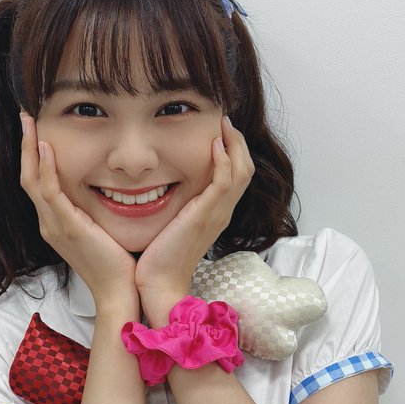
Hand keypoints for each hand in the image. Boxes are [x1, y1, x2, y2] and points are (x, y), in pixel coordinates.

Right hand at [19, 112, 137, 308]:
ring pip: (32, 181)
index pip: (38, 182)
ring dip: (30, 149)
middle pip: (28, 177)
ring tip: (29, 123)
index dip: (34, 156)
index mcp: (56, 223)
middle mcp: (49, 223)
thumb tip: (102, 190)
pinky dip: (46, 169)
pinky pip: (50, 193)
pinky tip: (47, 148)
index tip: (36, 131)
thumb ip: (92, 212)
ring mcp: (54, 226)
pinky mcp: (67, 228)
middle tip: (26, 117)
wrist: (119, 293)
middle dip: (26, 146)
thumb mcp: (99, 231)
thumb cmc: (115, 264)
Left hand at [135, 116, 253, 324]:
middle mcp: (222, 211)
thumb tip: (165, 184)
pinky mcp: (206, 215)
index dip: (233, 151)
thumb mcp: (173, 223)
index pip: (236, 175)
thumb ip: (177, 204)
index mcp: (216, 212)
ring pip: (241, 172)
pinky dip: (223, 161)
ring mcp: (218, 213)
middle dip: (237, 142)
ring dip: (234, 144)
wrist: (159, 282)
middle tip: (224, 121)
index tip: (220, 131)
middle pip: (245, 169)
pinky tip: (214, 145)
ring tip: (223, 125)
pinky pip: (225, 182)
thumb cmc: (161, 256)